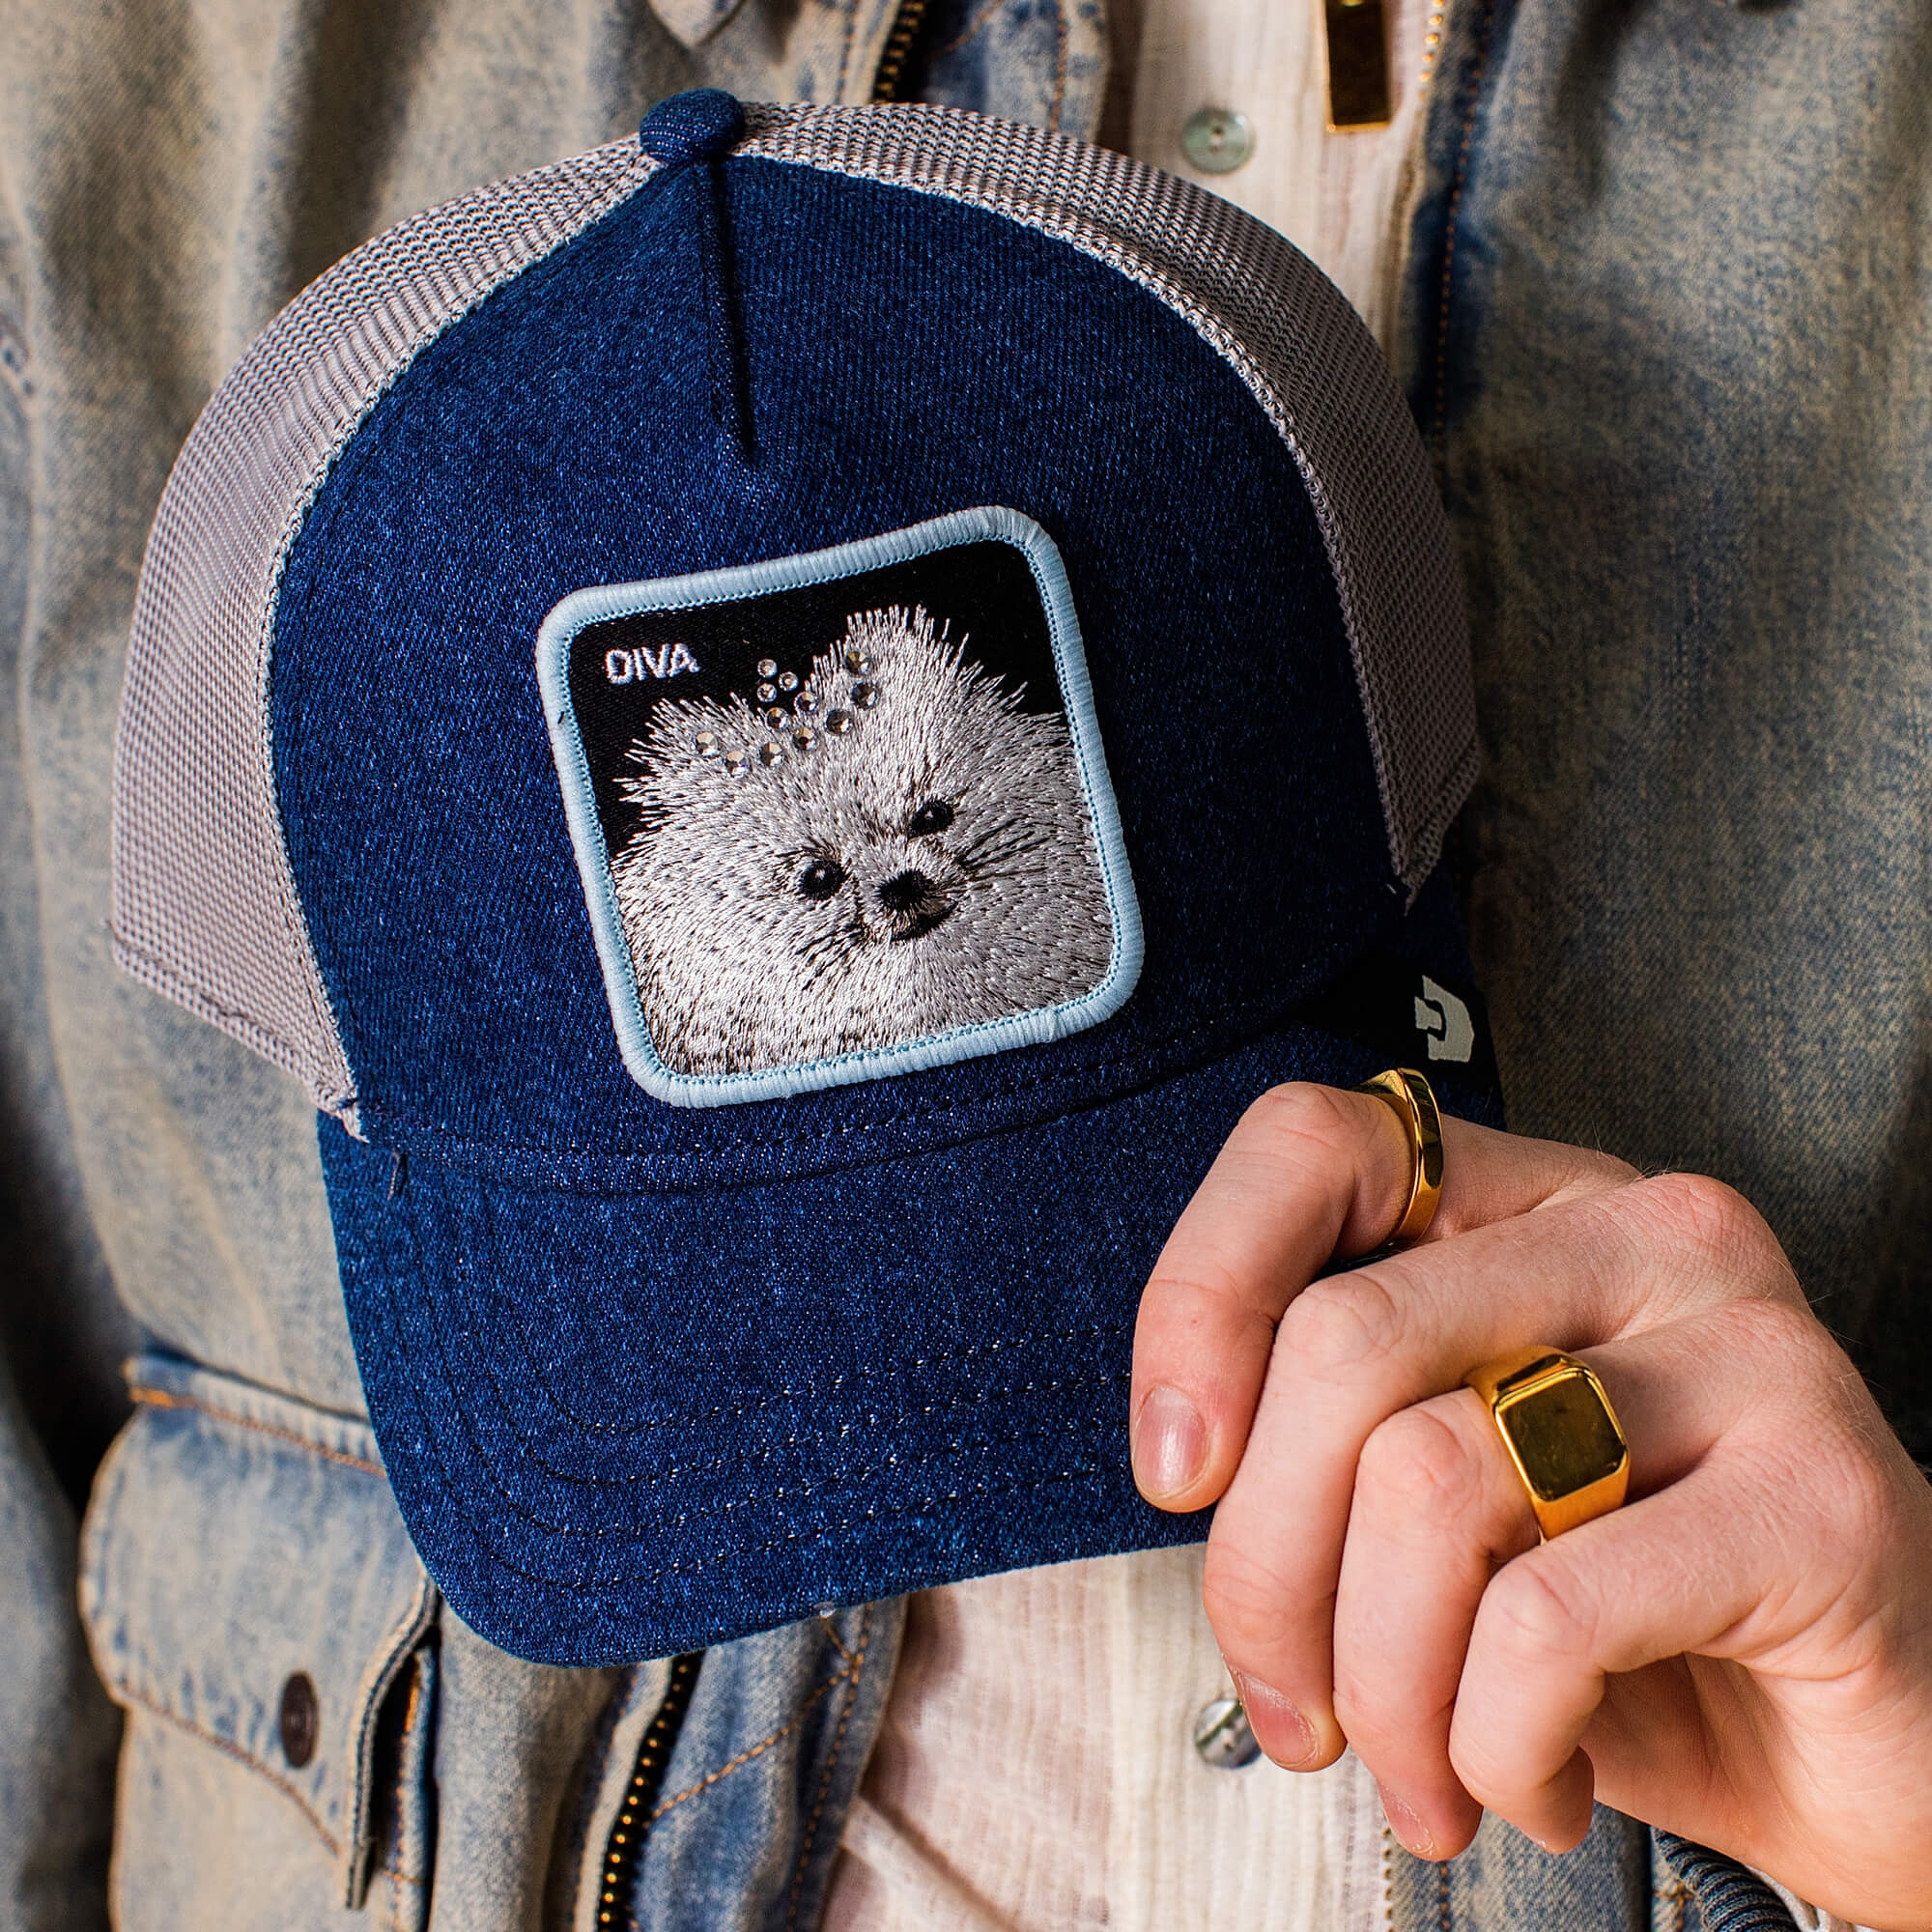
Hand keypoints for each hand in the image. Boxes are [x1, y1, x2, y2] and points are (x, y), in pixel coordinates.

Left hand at [1128, 1082, 1931, 1928]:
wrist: (1873, 1752)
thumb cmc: (1628, 1619)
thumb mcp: (1448, 1499)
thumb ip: (1327, 1437)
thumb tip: (1185, 1464)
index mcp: (1535, 1205)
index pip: (1314, 1145)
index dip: (1201, 1296)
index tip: (1176, 1474)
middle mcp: (1645, 1235)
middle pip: (1342, 1342)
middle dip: (1265, 1566)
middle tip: (1290, 1710)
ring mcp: (1751, 1349)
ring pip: (1425, 1482)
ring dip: (1380, 1685)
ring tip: (1419, 1777)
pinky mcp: (1825, 1499)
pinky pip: (1545, 1617)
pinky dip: (1490, 1739)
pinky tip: (1531, 1783)